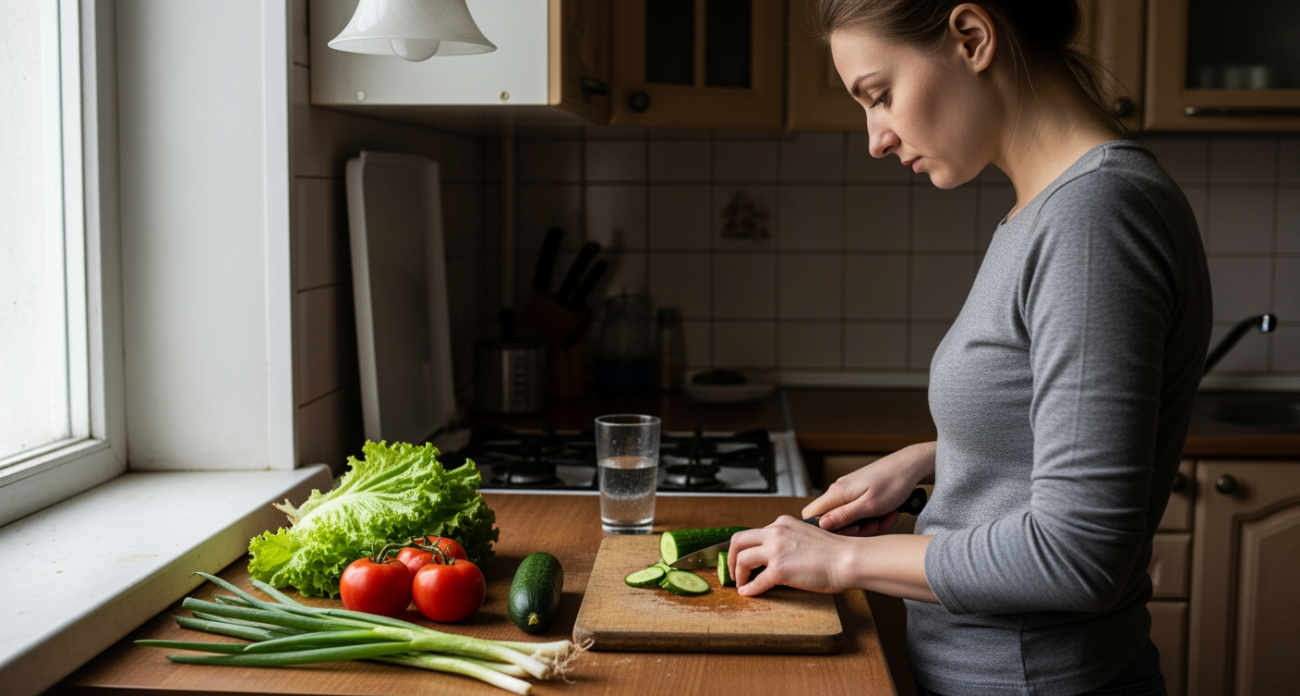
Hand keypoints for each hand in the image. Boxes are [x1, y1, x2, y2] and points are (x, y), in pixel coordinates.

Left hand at [727, 516, 857, 595]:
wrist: (848, 559)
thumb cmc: (834, 553)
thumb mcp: (806, 536)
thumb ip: (789, 541)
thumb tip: (777, 557)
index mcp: (782, 523)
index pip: (754, 533)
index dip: (745, 548)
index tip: (743, 558)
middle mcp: (775, 532)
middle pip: (738, 541)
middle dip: (731, 557)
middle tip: (733, 571)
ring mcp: (775, 550)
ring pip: (742, 559)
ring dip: (737, 573)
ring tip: (740, 583)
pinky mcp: (779, 570)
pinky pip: (756, 582)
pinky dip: (749, 589)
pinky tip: (748, 593)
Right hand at [801, 442, 934, 533]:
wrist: (910, 465)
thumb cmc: (893, 483)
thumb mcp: (869, 506)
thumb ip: (843, 516)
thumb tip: (821, 525)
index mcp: (837, 492)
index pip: (810, 514)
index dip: (822, 530)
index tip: (846, 533)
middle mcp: (839, 490)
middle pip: (832, 519)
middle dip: (853, 529)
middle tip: (872, 526)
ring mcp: (849, 491)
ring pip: (849, 517)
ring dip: (867, 523)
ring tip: (885, 517)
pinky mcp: (859, 492)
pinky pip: (860, 510)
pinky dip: (873, 515)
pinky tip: (888, 512)